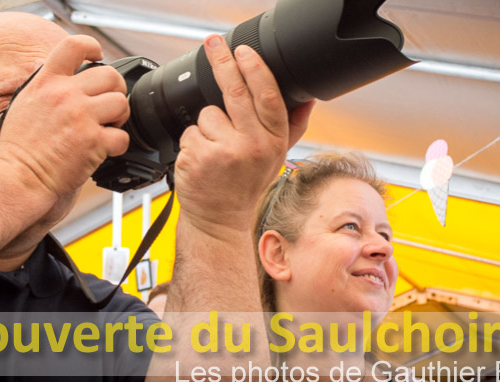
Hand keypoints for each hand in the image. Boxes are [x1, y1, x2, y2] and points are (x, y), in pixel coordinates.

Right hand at [0, 35, 130, 200]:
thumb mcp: (23, 103)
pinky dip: (117, 144)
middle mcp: (64, 95)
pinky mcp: (93, 141)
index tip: (98, 56)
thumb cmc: (18, 147)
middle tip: (109, 103)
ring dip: (120, 116)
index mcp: (46, 82)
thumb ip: (41, 83)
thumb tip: (46, 65)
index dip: (92, 47)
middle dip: (115, 89)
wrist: (17, 176)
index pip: (74, 45)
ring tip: (108, 126)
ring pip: (121, 103)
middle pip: (109, 75)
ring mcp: (80, 117)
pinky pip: (122, 137)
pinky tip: (104, 148)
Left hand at [175, 35, 314, 232]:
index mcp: (272, 141)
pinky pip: (190, 132)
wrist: (219, 219)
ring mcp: (224, 152)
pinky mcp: (199, 157)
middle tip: (214, 44)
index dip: (255, 69)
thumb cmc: (245, 185)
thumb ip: (292, 126)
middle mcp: (251, 146)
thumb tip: (309, 98)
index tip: (244, 51)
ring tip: (214, 149)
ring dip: (206, 126)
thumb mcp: (276, 157)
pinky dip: (191, 142)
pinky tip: (202, 159)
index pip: (268, 97)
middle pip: (235, 92)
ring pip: (207, 114)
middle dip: (223, 62)